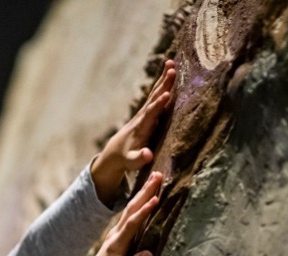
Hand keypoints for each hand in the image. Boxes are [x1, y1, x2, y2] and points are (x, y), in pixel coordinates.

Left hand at [53, 171, 162, 255]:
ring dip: (143, 194)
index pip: (131, 224)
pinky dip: (139, 204)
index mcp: (116, 244)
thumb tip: (149, 254)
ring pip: (130, 210)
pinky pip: (130, 216)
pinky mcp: (118, 237)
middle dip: (145, 192)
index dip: (144, 211)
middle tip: (157, 175)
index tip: (156, 199)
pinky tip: (145, 197)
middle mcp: (115, 235)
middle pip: (131, 209)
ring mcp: (116, 235)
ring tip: (154, 179)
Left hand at [90, 60, 176, 203]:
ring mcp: (144, 112)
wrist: (115, 152)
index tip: (167, 95)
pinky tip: (169, 71)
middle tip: (172, 69)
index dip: (158, 105)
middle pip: (153, 98)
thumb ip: (139, 158)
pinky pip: (156, 94)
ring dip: (163, 78)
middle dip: (163, 84)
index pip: (150, 114)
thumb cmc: (125, 158)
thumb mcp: (131, 161)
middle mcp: (142, 116)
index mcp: (141, 127)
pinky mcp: (147, 111)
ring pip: (155, 93)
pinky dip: (163, 83)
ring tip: (171, 62)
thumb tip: (148, 155)